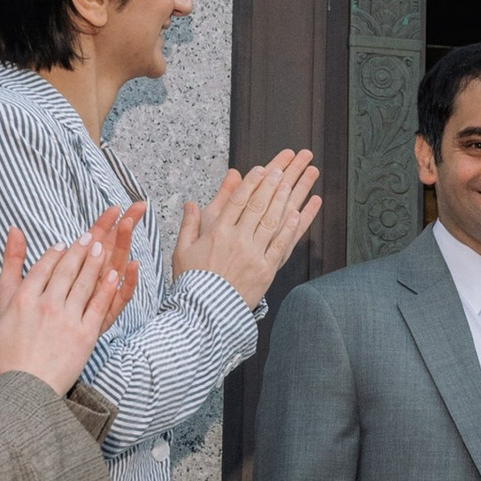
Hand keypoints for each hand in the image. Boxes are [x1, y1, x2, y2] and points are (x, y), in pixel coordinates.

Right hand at [0, 210, 137, 395]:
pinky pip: (99, 305)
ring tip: (102, 246)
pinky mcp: (85, 335)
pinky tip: (113, 274)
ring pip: (84, 282)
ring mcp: (67, 318)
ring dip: (94, 261)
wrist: (24, 395)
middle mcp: (45, 305)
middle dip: (78, 249)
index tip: (62, 245)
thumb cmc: (3, 369)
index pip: (40, 269)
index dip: (53, 255)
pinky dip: (107, 287)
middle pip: (65, 270)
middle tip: (89, 235)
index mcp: (20, 302)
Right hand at [174, 149, 323, 308]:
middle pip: (257, 206)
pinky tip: (297, 213)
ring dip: (284, 199)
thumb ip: (189, 224)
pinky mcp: (266, 270)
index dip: (250, 183)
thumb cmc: (192, 282)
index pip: (236, 201)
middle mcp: (237, 240)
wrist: (204, 313)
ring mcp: (253, 255)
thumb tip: (190, 203)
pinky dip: (290, 229)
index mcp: (217, 233)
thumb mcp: (182, 250)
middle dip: (271, 184)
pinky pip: (280, 245)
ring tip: (293, 182)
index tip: (261, 169)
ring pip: (271, 221)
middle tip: (283, 168)